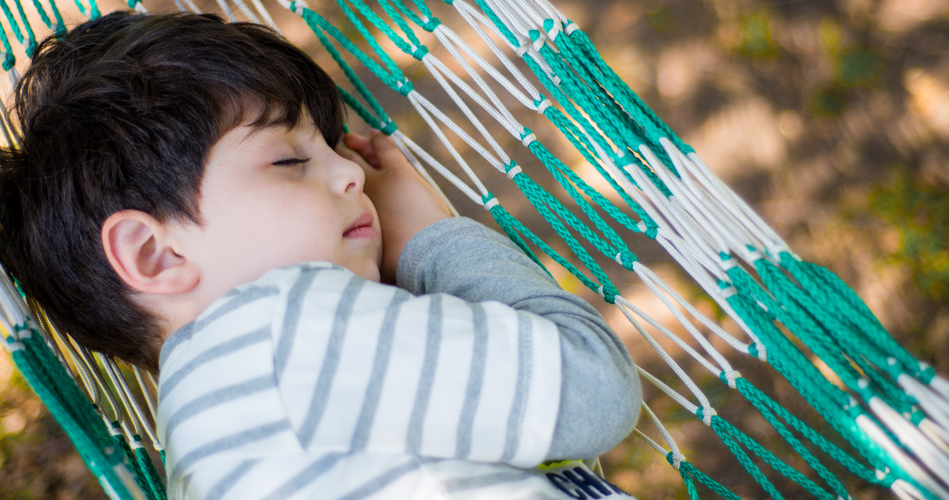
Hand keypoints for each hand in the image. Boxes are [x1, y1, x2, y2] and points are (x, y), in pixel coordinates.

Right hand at [336, 130, 451, 283]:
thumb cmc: (402, 261)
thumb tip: (354, 266)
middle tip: (333, 152)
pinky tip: (372, 134)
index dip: (337, 185)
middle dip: (340, 162)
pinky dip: (377, 140)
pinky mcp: (398, 172)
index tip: (331, 179)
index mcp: (355, 217)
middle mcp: (360, 199)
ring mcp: (378, 183)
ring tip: (347, 140)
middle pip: (347, 175)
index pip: (342, 195)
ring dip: (356, 148)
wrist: (422, 254)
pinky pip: (385, 150)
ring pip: (363, 160)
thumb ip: (361, 255)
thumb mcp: (373, 259)